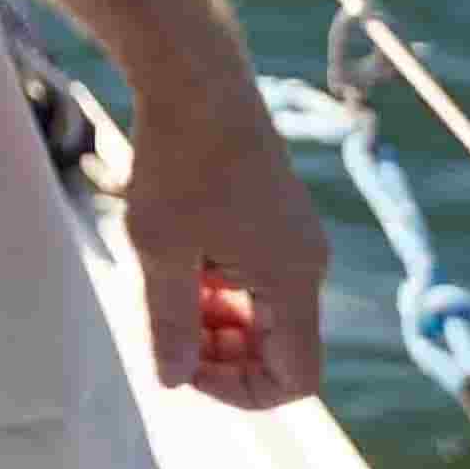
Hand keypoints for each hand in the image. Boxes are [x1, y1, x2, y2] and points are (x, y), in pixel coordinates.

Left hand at [124, 73, 328, 410]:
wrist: (195, 78)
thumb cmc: (178, 161)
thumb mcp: (161, 251)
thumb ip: (170, 323)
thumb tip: (174, 380)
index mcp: (294, 280)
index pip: (295, 379)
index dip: (240, 390)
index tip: (183, 364)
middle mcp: (308, 263)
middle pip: (278, 348)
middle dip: (222, 353)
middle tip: (164, 327)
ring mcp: (294, 237)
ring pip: (263, 313)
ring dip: (215, 318)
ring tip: (164, 288)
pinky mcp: (276, 216)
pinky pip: (256, 277)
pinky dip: (219, 285)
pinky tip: (177, 257)